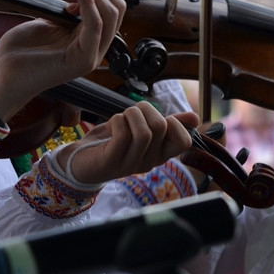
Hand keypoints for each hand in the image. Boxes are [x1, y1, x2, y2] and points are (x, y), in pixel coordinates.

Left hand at [0, 0, 124, 119]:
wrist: (4, 73)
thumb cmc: (21, 50)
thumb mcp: (49, 21)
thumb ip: (67, 9)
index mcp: (89, 40)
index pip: (113, 9)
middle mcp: (95, 48)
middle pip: (117, 10)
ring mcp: (91, 56)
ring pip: (111, 16)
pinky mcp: (83, 60)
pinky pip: (96, 25)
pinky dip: (88, 3)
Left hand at [56, 102, 199, 183]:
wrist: (78, 162)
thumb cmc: (111, 143)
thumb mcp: (141, 130)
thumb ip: (166, 124)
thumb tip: (195, 118)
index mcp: (159, 154)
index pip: (185, 141)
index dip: (176, 123)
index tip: (159, 119)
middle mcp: (149, 162)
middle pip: (162, 127)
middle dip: (146, 109)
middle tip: (132, 113)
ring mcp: (131, 163)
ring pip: (145, 131)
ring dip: (131, 114)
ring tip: (122, 117)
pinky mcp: (112, 160)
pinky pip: (123, 134)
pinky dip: (118, 121)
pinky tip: (112, 124)